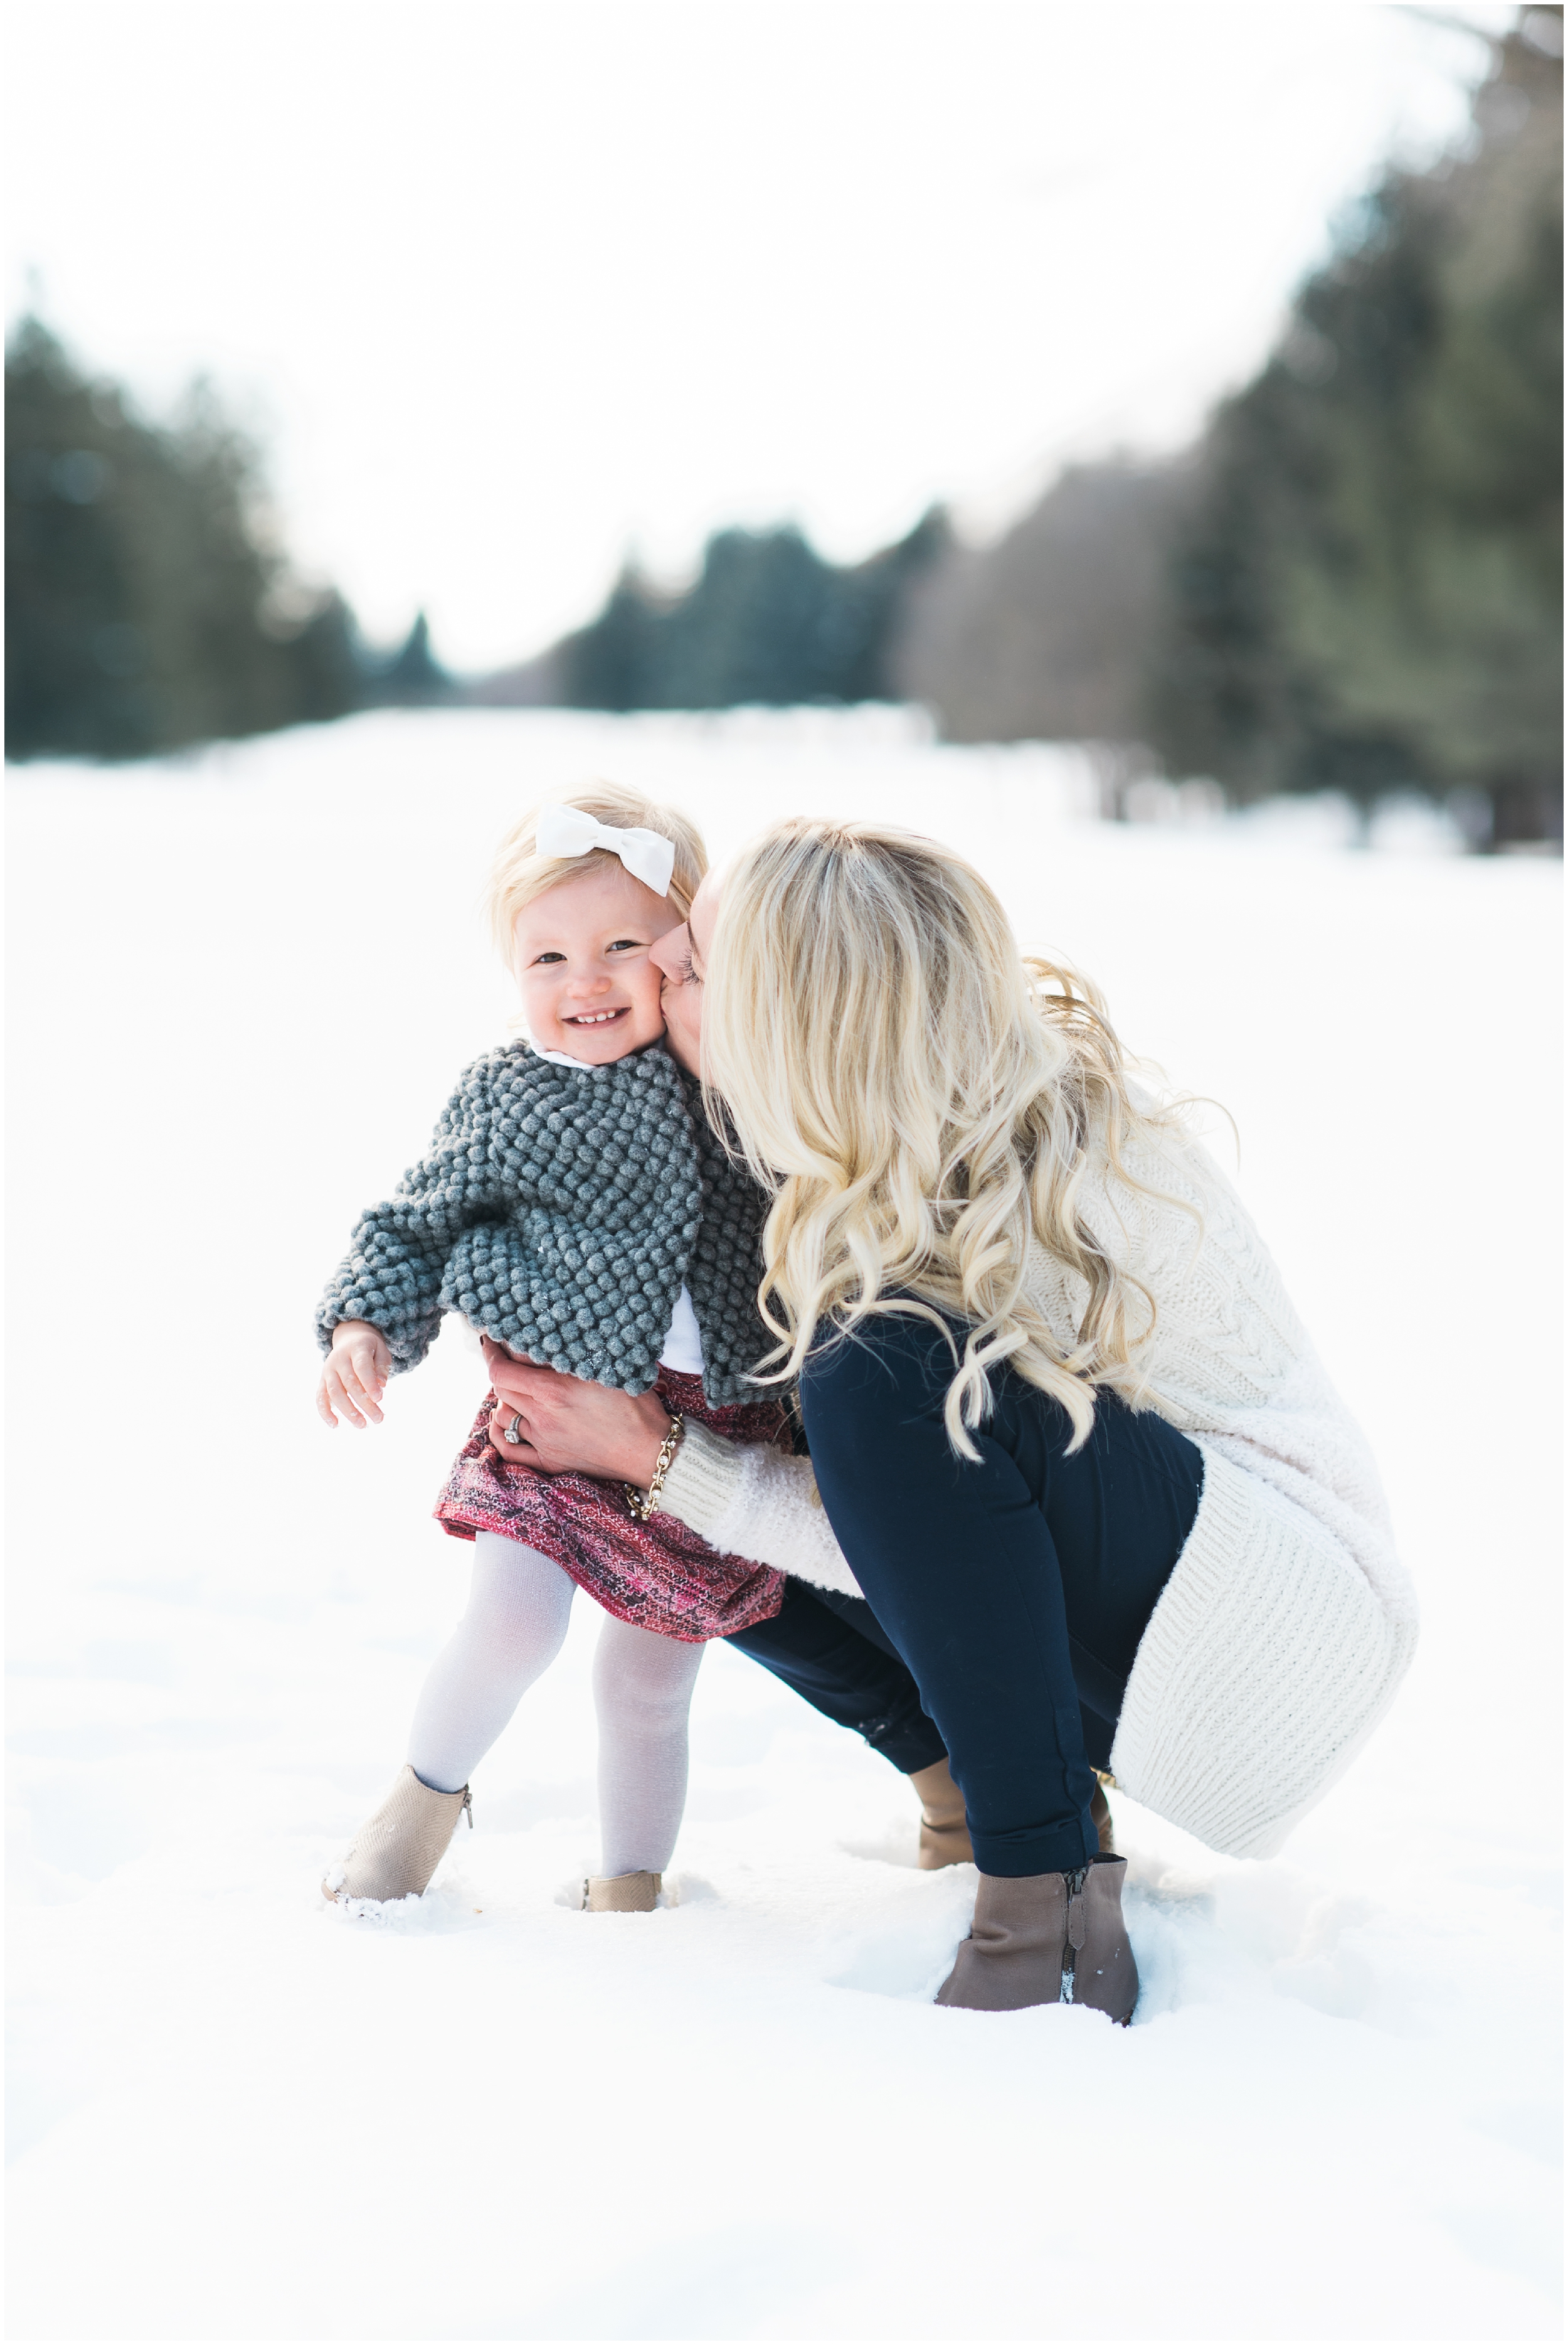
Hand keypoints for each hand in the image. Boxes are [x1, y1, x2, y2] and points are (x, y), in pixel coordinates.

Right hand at [318, 1320, 391, 1427]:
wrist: (349, 1338)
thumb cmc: (369, 1348)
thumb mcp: (381, 1350)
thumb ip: (382, 1366)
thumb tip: (381, 1385)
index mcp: (356, 1348)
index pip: (362, 1367)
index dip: (370, 1383)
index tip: (380, 1399)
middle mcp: (339, 1359)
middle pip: (350, 1383)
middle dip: (364, 1403)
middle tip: (378, 1419)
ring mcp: (328, 1370)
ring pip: (335, 1392)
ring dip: (348, 1411)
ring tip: (362, 1425)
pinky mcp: (322, 1380)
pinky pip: (320, 1397)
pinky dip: (325, 1412)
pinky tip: (335, 1425)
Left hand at [482, 1338, 671, 1483]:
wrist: (651, 1452)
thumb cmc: (638, 1407)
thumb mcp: (609, 1368)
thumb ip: (576, 1352)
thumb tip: (553, 1330)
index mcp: (555, 1389)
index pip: (505, 1366)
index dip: (495, 1348)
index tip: (495, 1337)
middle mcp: (544, 1415)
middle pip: (500, 1387)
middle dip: (498, 1367)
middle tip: (503, 1354)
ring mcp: (543, 1441)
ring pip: (502, 1414)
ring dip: (504, 1397)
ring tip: (515, 1385)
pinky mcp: (549, 1461)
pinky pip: (507, 1448)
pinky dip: (499, 1431)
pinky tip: (503, 1419)